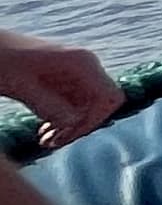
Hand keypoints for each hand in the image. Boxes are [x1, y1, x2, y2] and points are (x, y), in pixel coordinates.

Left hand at [0, 32, 117, 146]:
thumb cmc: (0, 60)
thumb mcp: (20, 86)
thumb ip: (48, 104)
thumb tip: (75, 122)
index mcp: (80, 63)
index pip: (109, 97)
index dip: (93, 120)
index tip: (67, 135)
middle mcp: (84, 66)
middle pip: (99, 104)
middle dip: (79, 126)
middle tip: (50, 143)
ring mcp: (74, 72)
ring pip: (87, 106)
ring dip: (69, 126)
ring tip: (44, 141)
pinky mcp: (62, 78)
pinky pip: (74, 103)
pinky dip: (62, 119)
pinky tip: (43, 130)